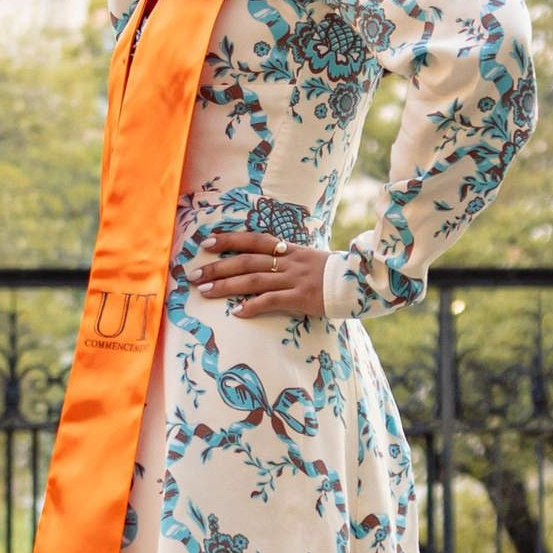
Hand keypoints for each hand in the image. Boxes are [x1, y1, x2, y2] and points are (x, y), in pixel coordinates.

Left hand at [192, 227, 331, 316]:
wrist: (359, 281)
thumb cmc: (331, 273)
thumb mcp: (308, 258)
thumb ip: (286, 258)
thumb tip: (262, 260)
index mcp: (288, 249)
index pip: (253, 240)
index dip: (229, 239)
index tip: (206, 242)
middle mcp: (287, 260)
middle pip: (245, 261)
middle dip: (217, 266)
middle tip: (193, 274)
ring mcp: (293, 278)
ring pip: (253, 280)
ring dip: (225, 286)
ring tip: (204, 292)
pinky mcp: (300, 297)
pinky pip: (272, 300)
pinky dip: (252, 306)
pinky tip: (236, 313)